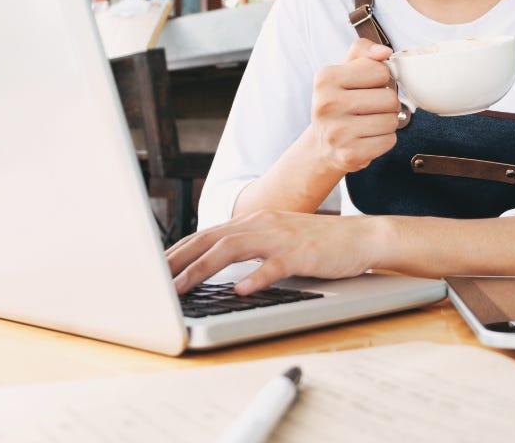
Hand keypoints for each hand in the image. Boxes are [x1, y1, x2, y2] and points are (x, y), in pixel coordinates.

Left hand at [166, 211, 379, 294]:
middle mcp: (261, 224)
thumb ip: (246, 249)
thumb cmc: (316, 244)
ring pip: (233, 250)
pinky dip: (255, 277)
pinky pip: (275, 266)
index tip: (153, 269)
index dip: (176, 251)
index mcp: (252, 222)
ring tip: (182, 287)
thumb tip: (212, 266)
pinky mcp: (303, 254)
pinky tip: (239, 291)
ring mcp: (282, 237)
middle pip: (210, 240)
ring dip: (203, 269)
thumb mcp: (275, 242)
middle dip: (178, 260)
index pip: (205, 236)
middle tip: (153, 280)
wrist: (361, 237)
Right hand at [309, 38, 400, 174]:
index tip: (366, 87)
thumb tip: (384, 52)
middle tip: (369, 108)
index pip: (380, 71)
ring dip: (387, 122)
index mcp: (325, 78)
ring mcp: (337, 132)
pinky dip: (384, 140)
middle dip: (386, 103)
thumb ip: (362, 51)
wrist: (322, 147)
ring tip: (368, 123)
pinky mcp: (350, 154)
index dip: (380, 79)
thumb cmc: (338, 103)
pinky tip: (367, 138)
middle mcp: (327, 105)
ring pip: (391, 120)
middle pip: (389, 97)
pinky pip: (389, 141)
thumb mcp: (343, 71)